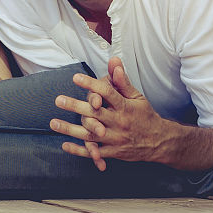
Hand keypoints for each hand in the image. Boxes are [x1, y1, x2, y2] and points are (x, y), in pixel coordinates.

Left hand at [53, 57, 169, 170]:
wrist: (160, 142)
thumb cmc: (145, 116)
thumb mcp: (137, 97)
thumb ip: (122, 81)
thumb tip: (114, 61)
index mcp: (125, 107)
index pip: (107, 93)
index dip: (91, 85)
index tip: (76, 78)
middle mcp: (119, 123)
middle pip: (95, 114)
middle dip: (76, 106)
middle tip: (58, 99)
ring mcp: (115, 139)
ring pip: (90, 134)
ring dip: (71, 129)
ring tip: (53, 123)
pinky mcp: (113, 152)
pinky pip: (94, 152)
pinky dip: (79, 150)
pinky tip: (65, 145)